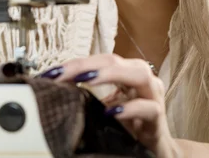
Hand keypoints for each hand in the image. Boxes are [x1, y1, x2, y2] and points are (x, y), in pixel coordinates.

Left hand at [40, 54, 182, 157]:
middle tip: (61, 74)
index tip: (50, 73)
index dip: (74, 64)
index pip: (98, 60)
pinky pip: (148, 108)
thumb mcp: (104, 107)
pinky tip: (111, 112)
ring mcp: (153, 96)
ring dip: (110, 74)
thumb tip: (55, 90)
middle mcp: (141, 79)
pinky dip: (129, 108)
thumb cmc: (129, 124)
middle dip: (85, 65)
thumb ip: (87, 96)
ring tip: (86, 79)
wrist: (155, 149)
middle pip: (114, 61)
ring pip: (138, 75)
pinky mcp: (158, 118)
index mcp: (126, 73)